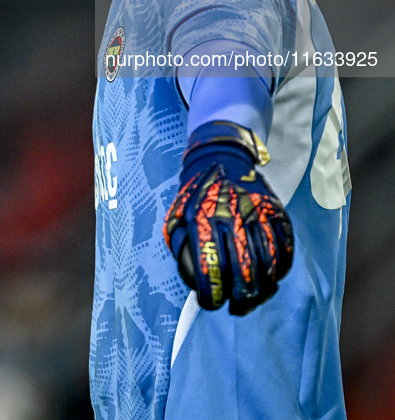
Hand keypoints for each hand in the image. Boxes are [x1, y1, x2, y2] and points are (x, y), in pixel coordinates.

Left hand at [164, 122, 292, 315]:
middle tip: (235, 308)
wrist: (222, 156)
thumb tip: (189, 280)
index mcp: (203, 218)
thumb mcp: (177, 214)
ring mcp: (258, 213)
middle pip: (243, 271)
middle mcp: (233, 216)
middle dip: (240, 299)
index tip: (212, 304)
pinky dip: (282, 269)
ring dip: (263, 290)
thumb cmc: (196, 192)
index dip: (212, 294)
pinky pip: (285, 247)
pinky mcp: (276, 210)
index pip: (210, 268)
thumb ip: (180, 246)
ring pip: (268, 263)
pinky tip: (273, 280)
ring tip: (254, 300)